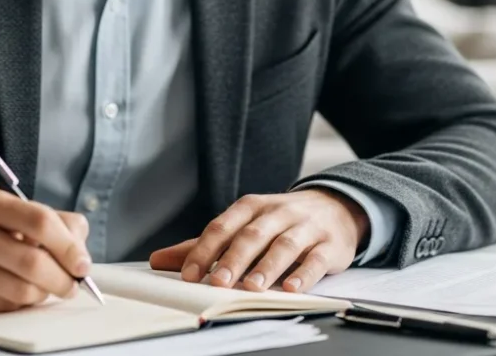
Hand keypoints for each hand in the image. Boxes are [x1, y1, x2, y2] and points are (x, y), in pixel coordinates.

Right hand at [0, 188, 90, 313]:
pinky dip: (20, 305)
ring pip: (21, 291)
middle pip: (33, 262)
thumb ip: (47, 220)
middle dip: (63, 278)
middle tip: (72, 284)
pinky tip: (16, 294)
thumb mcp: (2, 210)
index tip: (82, 263)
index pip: (40, 221)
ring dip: (43, 294)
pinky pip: (2, 308)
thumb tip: (80, 246)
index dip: (69, 245)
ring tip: (45, 288)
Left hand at [149, 189, 368, 293]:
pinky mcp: (329, 244)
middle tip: (217, 282)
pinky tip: (291, 288)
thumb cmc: (282, 221)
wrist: (336, 207)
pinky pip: (316, 259)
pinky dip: (304, 273)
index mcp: (252, 207)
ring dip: (267, 265)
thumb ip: (206, 244)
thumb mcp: (245, 225)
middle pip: (253, 234)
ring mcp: (306, 227)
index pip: (224, 225)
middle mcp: (279, 212)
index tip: (189, 274)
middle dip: (233, 258)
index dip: (205, 249)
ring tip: (251, 287)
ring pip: (285, 244)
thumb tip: (159, 260)